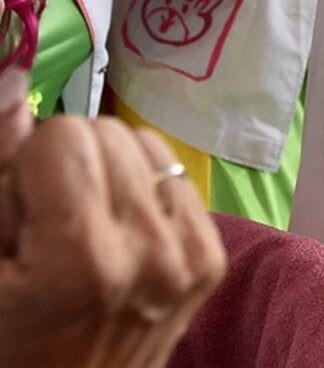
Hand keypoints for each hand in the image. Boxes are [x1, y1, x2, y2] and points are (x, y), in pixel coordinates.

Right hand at [0, 115, 225, 367]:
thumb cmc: (7, 334)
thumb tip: (13, 80)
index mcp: (82, 261)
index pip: (64, 134)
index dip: (26, 170)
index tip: (18, 220)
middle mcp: (152, 254)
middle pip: (107, 132)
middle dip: (67, 166)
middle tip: (43, 230)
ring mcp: (191, 257)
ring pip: (144, 145)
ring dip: (107, 174)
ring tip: (78, 234)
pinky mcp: (213, 259)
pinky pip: (174, 176)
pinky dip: (141, 196)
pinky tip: (116, 240)